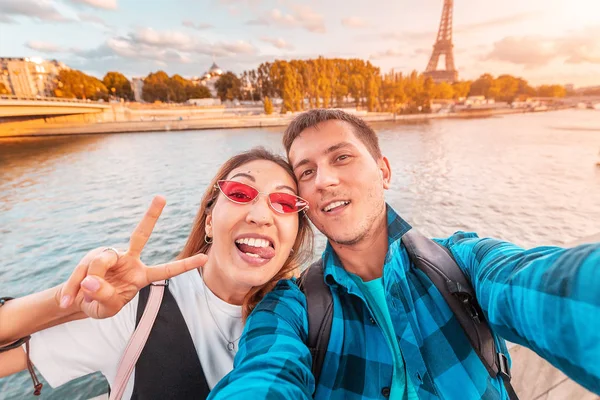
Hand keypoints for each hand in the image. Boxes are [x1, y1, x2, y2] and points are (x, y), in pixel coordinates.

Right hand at [56, 196, 206, 318]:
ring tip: (82, 298)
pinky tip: (70, 300)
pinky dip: (74, 288)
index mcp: (140, 275)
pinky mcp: (91, 257)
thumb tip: (92, 278)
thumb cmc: (99, 304)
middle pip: (140, 236)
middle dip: (151, 216)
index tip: (204, 258)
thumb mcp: (105, 308)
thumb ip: (104, 296)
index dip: (184, 265)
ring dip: (90, 282)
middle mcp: (128, 259)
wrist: (78, 301)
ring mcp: (109, 255)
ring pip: (101, 262)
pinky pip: (82, 270)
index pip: (165, 270)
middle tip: (161, 197)